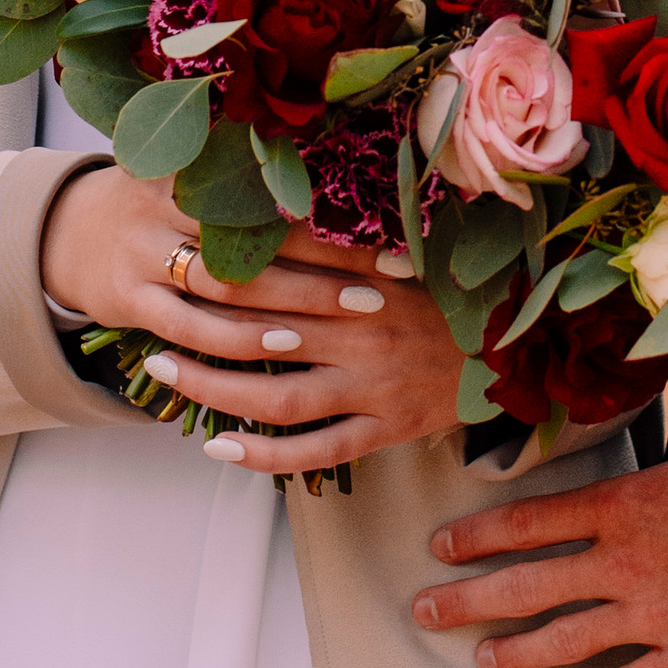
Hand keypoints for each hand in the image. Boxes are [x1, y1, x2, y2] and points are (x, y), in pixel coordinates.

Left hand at [39, 166, 466, 469]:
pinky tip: (219, 448)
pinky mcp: (387, 429)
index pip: (278, 278)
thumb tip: (271, 212)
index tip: (174, 270)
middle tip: (148, 337)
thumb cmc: (452, 293)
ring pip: (278, 398)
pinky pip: (317, 450)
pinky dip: (264, 455)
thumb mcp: (404, 252)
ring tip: (169, 382)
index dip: (220, 277)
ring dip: (215, 392)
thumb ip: (342, 242)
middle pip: (263, 338)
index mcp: (365, 282)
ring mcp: (374, 386)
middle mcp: (364, 333)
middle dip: (199, 337)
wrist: (519, 346)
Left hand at [412, 447, 667, 667]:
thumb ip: (648, 487)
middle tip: (425, 610)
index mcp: (622, 506)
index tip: (441, 546)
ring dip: (518, 650)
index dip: (479, 536)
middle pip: (527, 583)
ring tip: (485, 659)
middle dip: (469, 598)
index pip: (529, 521)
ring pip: (565, 638)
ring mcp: (651, 614)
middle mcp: (622, 563)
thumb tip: (621, 489)